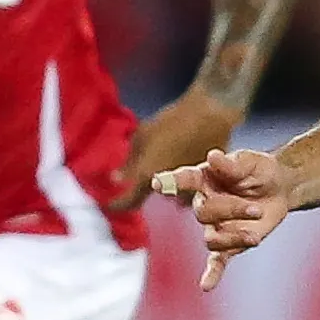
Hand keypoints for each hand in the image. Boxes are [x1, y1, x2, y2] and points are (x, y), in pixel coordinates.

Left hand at [110, 85, 239, 211]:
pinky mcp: (203, 183)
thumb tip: (116, 179)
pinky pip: (187, 189)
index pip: (128, 203)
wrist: (210, 114)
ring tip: (166, 163)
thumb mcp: (142, 135)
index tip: (109, 204)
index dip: (117, 205)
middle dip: (143, 185)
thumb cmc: (173, 121)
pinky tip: (183, 163)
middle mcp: (166, 189)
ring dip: (165, 184)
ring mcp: (186, 188)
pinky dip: (182, 181)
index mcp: (147, 177)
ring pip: (169, 194)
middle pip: (149, 195)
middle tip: (144, 166)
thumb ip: (129, 162)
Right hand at [148, 147, 293, 290]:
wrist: (279, 188)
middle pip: (203, 213)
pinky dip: (212, 274)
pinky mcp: (229, 244)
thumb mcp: (250, 162)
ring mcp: (215, 226)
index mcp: (204, 179)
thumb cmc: (259, 170)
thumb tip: (213, 156)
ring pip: (211, 239)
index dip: (170, 181)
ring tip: (254, 236)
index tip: (158, 182)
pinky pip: (216, 262)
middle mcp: (204, 204)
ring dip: (234, 238)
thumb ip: (231, 164)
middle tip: (257, 208)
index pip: (184, 180)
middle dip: (231, 211)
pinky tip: (206, 286)